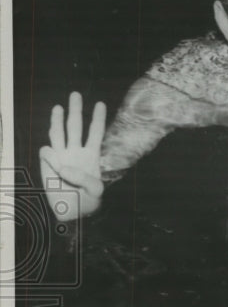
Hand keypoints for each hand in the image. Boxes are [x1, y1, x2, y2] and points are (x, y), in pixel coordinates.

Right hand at [38, 92, 105, 221]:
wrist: (72, 211)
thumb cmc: (88, 200)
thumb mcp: (96, 191)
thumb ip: (85, 179)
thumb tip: (65, 167)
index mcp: (91, 155)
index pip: (95, 133)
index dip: (97, 119)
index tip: (100, 103)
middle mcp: (76, 152)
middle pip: (75, 126)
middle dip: (76, 110)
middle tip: (76, 94)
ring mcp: (61, 156)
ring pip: (59, 133)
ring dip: (57, 121)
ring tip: (59, 107)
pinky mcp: (48, 163)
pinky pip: (47, 152)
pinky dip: (50, 154)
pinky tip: (56, 164)